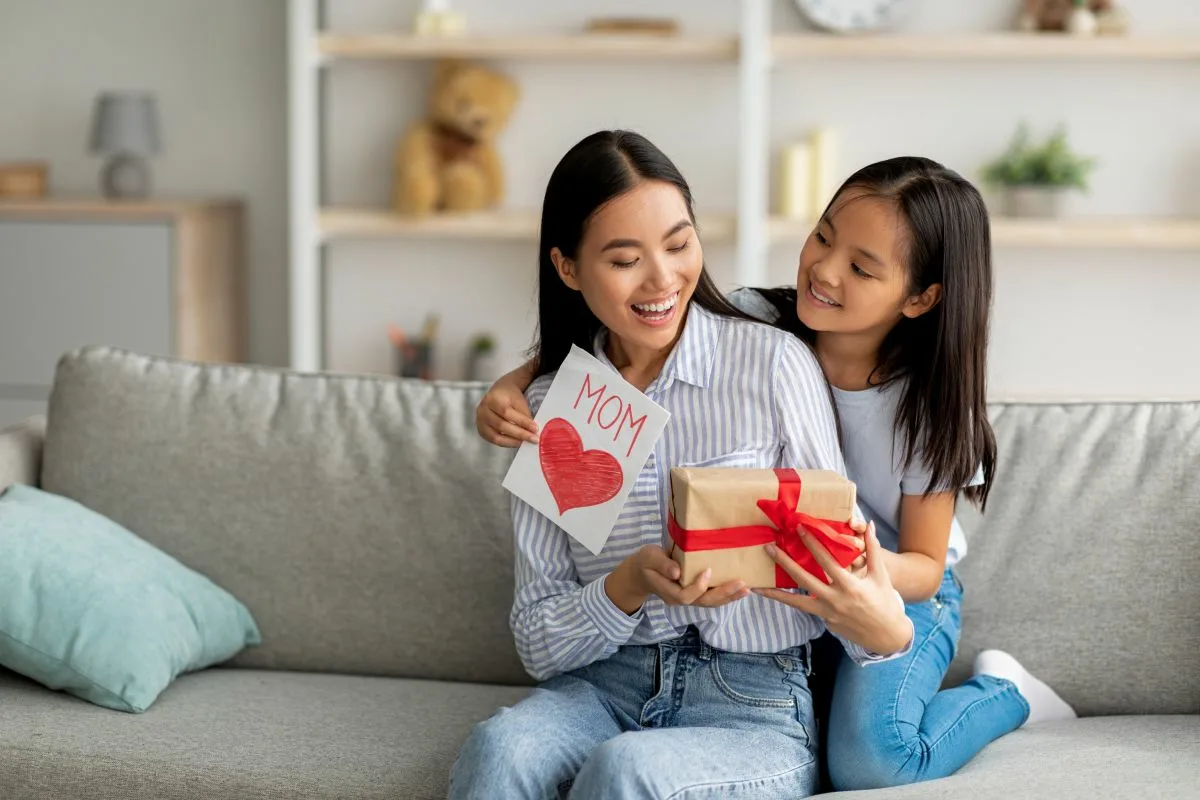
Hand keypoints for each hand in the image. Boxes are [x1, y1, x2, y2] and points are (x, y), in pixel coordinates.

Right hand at [475, 380, 538, 446]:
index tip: (535, 428)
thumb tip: (532, 431)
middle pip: (501, 425)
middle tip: (533, 438)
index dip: (521, 422)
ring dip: (513, 441)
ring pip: (496, 436)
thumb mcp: (519, 401)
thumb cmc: (510, 397)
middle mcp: (482, 410)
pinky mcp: (481, 430)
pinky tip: (517, 442)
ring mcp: (480, 421)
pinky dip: (507, 443)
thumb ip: (524, 415)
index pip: (506, 412)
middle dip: (519, 434)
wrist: (498, 393)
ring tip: (526, 442)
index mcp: (492, 398)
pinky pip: (494, 440)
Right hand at [606, 545, 751, 614]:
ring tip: (747, 589)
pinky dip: (727, 594)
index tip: (709, 570)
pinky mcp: (695, 594)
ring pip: (710, 602)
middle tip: (742, 584)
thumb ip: (662, 564)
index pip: (685, 596)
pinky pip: (712, 598)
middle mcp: (680, 599)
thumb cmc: (646, 562)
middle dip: (723, 594)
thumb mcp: (649, 557)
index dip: (698, 586)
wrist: (642, 572)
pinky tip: (740, 588)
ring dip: (729, 597)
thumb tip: (678, 572)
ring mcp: (688, 598)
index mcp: (668, 591)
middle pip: (703, 602)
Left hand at [755, 522, 912, 655]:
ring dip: (775, 593)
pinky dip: (790, 602)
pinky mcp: (824, 622)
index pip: (826, 561)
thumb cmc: (885, 602)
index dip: (813, 544)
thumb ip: (873, 550)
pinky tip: (775, 596)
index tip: (800, 529)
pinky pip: (805, 609)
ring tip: (757, 585)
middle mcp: (835, 600)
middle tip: (769, 548)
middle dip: (785, 563)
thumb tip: (870, 526)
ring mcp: (827, 614)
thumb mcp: (881, 576)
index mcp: (850, 586)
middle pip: (804, 579)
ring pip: (796, 603)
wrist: (887, 636)